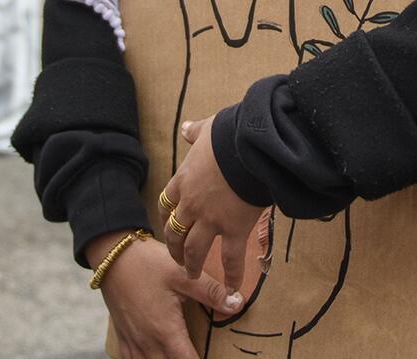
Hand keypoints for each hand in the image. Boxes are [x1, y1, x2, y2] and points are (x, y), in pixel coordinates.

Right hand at [87, 230, 243, 358]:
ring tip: (179, 355)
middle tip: (196, 354)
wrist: (111, 256)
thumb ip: (211, 292)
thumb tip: (238, 304)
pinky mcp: (123, 336)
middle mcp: (148, 342)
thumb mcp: (182, 274)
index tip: (215, 358)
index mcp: (165, 331)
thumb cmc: (147, 264)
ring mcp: (133, 341)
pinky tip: (154, 357)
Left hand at [162, 117, 266, 282]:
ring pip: (194, 250)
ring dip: (193, 265)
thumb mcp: (207, 130)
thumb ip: (195, 133)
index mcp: (183, 180)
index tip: (168, 226)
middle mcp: (192, 204)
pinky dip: (232, 275)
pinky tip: (233, 288)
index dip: (166, 218)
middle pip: (175, 232)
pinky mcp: (233, 229)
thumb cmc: (230, 134)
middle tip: (178, 259)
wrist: (250, 146)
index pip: (167, 204)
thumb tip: (186, 127)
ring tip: (193, 276)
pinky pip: (231, 258)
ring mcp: (211, 220)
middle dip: (175, 248)